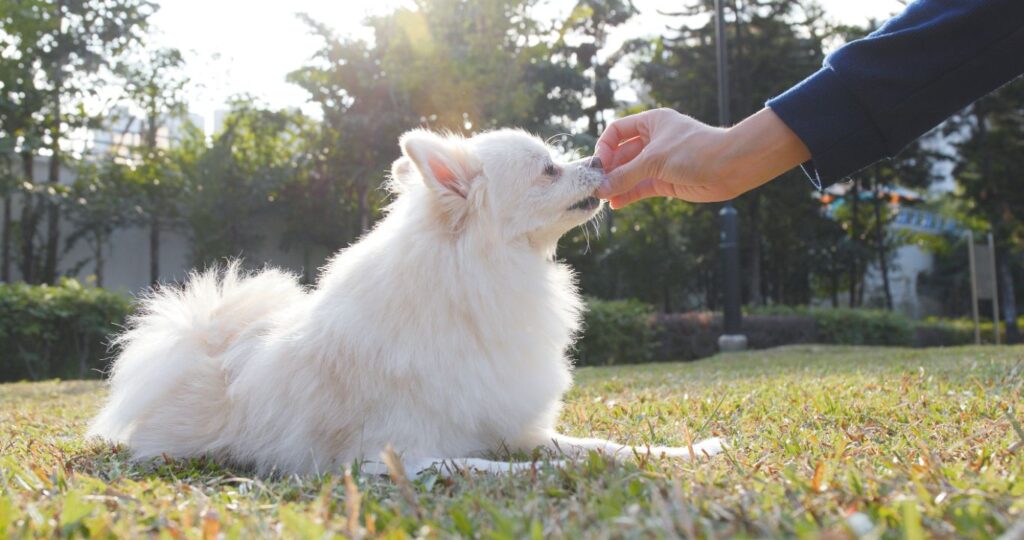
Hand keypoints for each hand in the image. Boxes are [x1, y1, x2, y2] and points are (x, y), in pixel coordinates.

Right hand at [594, 107, 810, 207]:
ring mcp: (659, 162)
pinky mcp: (665, 181)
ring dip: (616, 185)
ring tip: (602, 198)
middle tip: (595, 186)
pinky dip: (628, 195)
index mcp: (651, 122)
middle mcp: (653, 141)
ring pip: (630, 173)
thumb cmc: (695, 150)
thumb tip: (600, 189)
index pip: (617, 131)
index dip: (605, 146)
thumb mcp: (654, 159)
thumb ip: (625, 175)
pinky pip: (640, 188)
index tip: (600, 164)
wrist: (730, 167)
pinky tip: (616, 204)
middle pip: (621, 154)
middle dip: (608, 170)